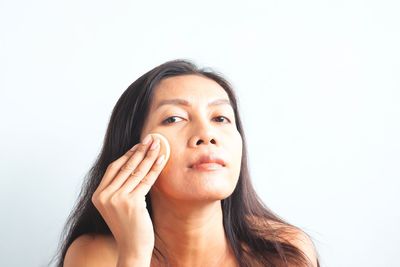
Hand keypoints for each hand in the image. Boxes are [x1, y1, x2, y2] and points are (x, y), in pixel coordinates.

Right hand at [91, 135, 165, 262]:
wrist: (133, 248)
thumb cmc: (129, 227)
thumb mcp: (118, 205)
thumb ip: (119, 188)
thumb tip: (134, 163)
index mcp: (98, 195)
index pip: (113, 168)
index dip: (127, 155)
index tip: (139, 145)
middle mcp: (105, 196)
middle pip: (125, 167)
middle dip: (140, 150)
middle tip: (151, 138)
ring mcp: (117, 199)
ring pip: (136, 171)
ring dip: (149, 156)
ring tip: (159, 145)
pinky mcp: (131, 203)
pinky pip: (146, 180)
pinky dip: (155, 168)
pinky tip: (162, 159)